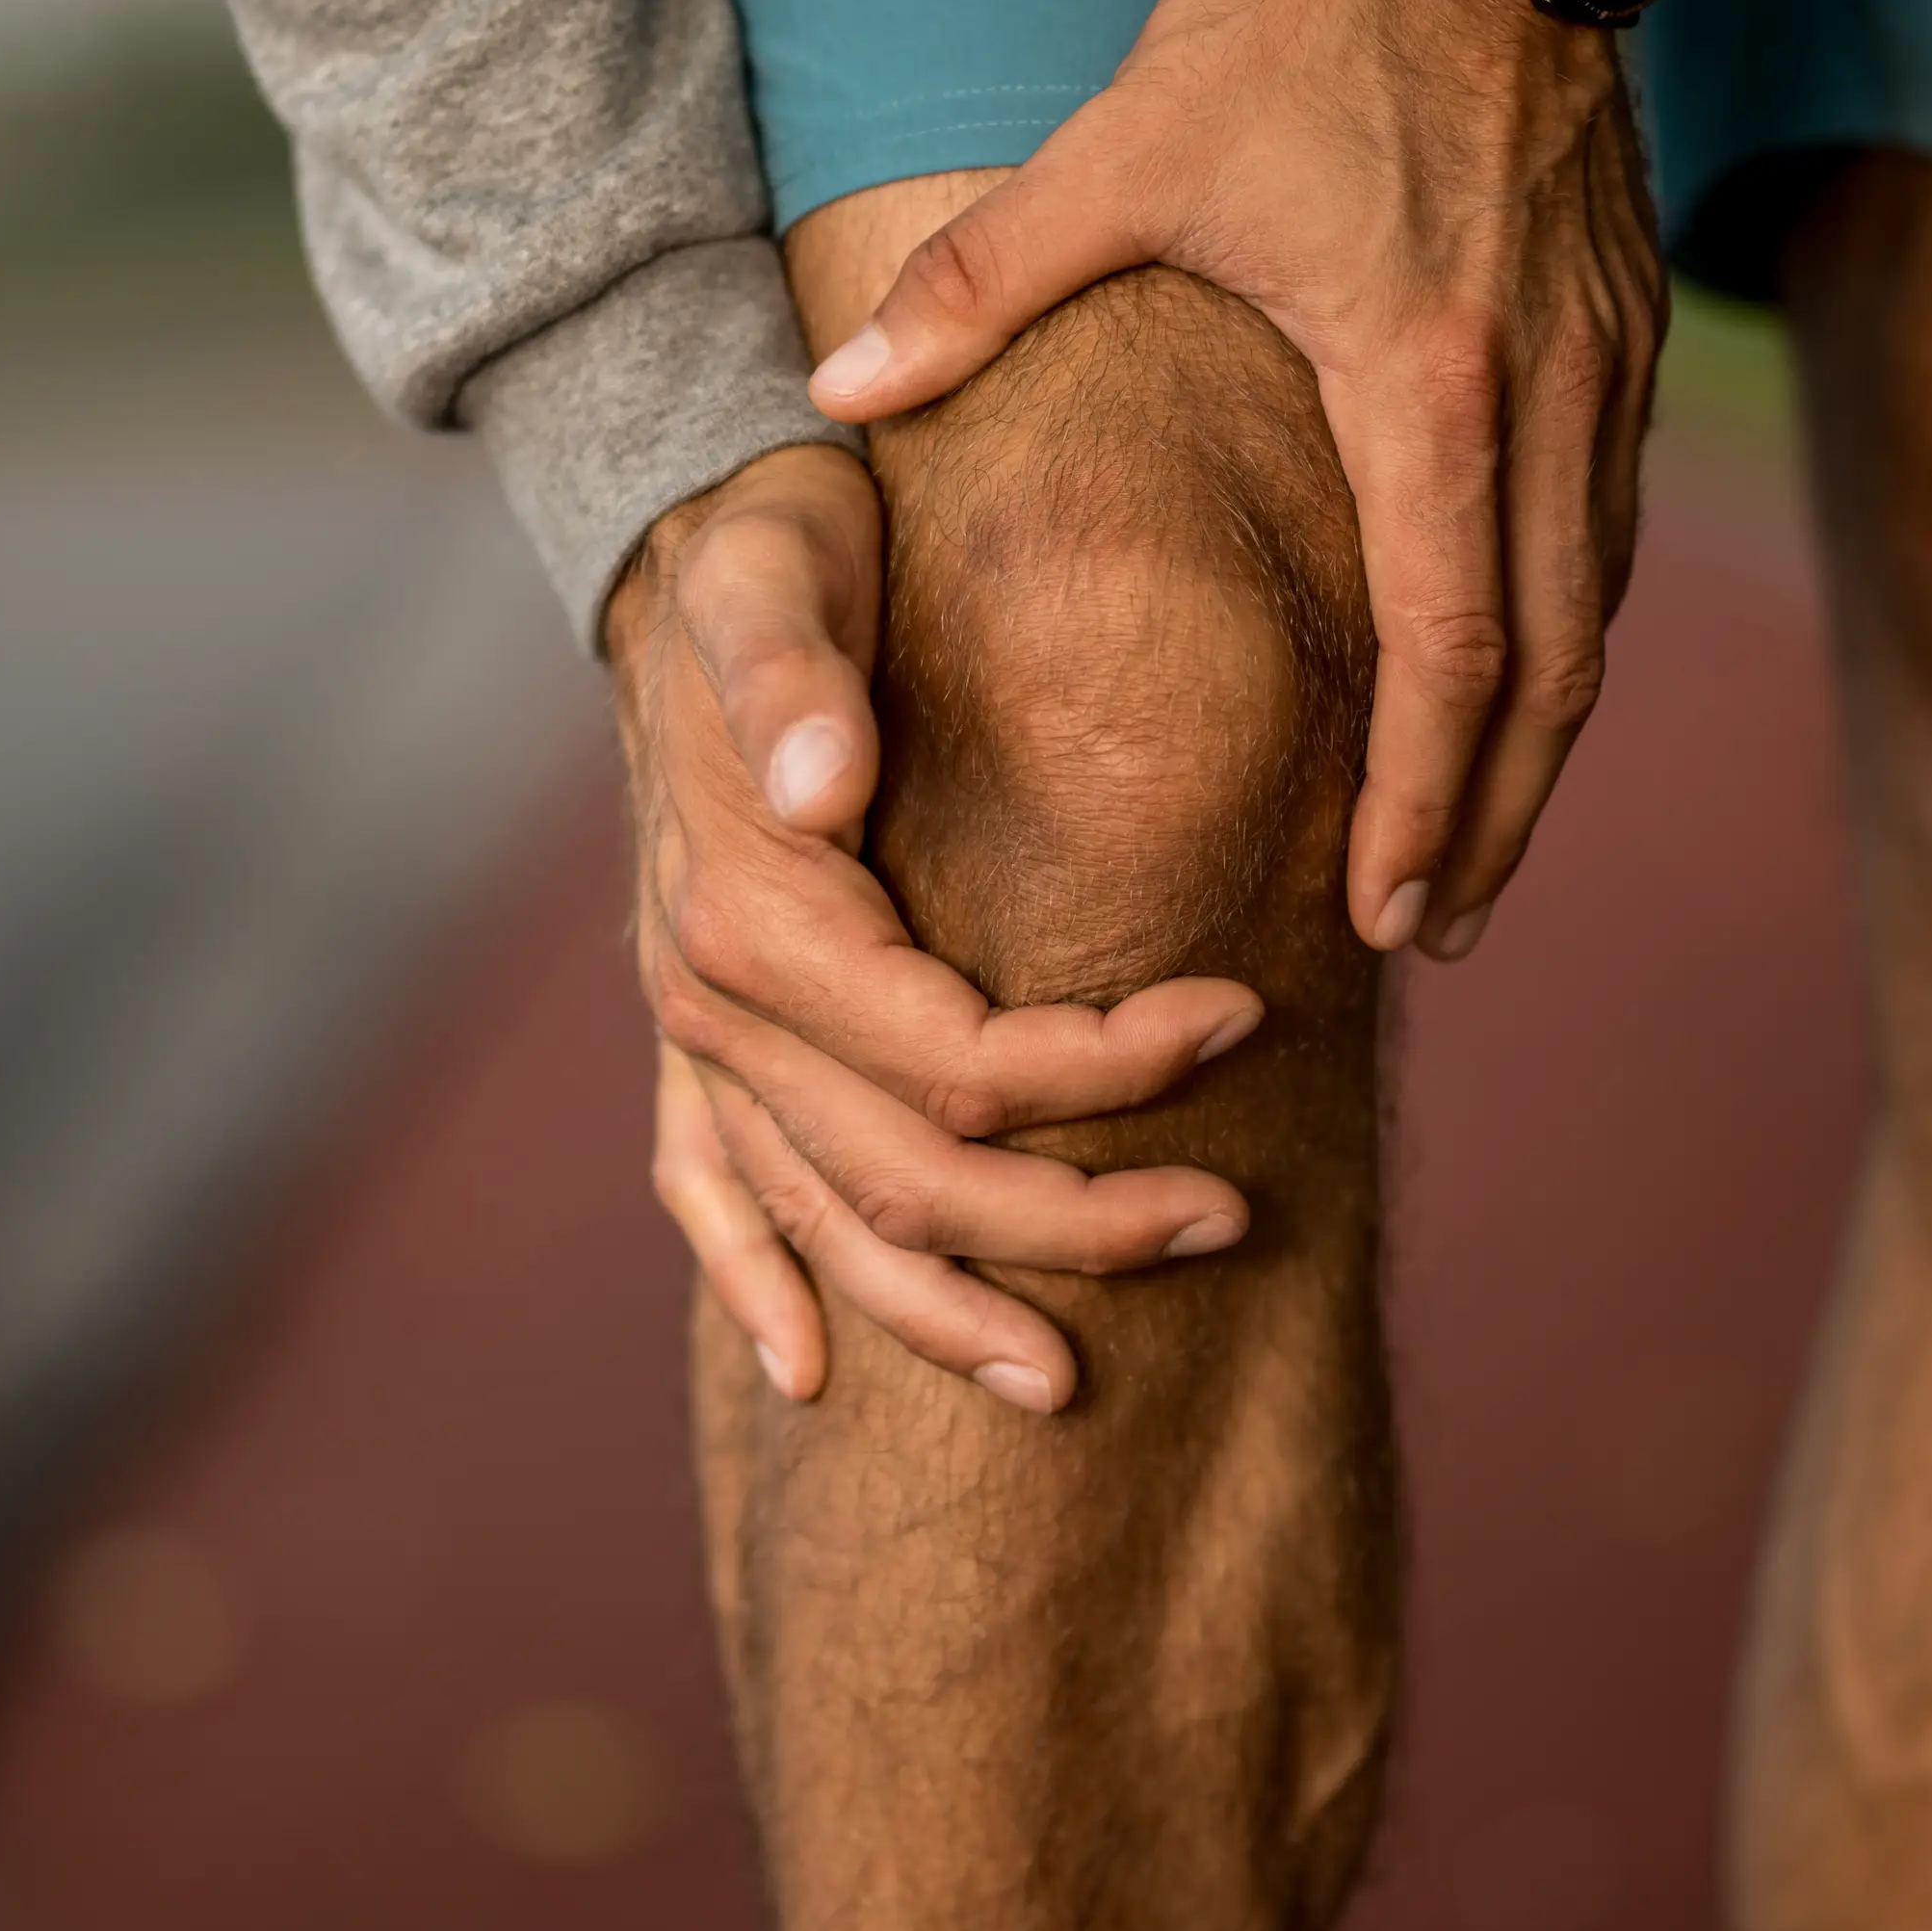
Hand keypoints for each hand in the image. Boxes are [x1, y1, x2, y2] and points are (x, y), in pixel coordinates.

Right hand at [612, 444, 1265, 1411]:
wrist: (688, 550)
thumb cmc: (770, 551)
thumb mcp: (777, 571)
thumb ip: (792, 676)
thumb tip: (828, 780)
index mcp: (749, 917)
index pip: (956, 1059)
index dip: (1106, 1067)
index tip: (1243, 1011)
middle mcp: (707, 1004)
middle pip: (913, 1177)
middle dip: (1078, 1219)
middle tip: (1234, 1214)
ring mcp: (692, 1038)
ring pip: (828, 1226)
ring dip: (951, 1312)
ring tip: (1074, 1380)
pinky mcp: (690, 1042)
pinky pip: (708, 1195)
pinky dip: (758, 1288)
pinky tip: (815, 1375)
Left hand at [805, 0, 1663, 959]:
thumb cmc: (1303, 17)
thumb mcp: (1126, 146)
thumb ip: (977, 284)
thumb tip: (832, 383)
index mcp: (1426, 385)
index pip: (1445, 653)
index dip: (1416, 800)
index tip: (1377, 911)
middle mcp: (1546, 399)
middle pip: (1547, 674)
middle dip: (1491, 821)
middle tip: (1429, 933)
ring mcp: (1606, 366)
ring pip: (1596, 612)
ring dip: (1540, 744)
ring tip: (1471, 849)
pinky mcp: (1625, 328)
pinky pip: (1608, 531)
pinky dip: (1565, 634)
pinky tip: (1513, 683)